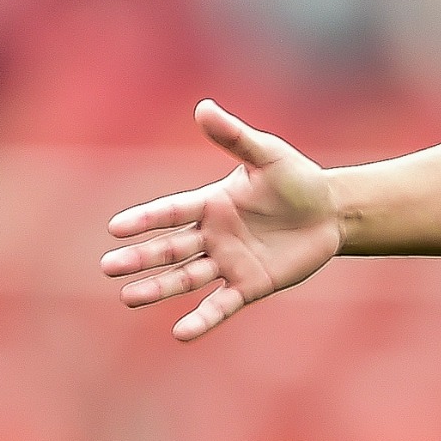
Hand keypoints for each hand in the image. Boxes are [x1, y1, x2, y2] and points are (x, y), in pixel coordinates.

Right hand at [100, 100, 340, 340]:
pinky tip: (182, 333)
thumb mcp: (269, 155)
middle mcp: (213, 235)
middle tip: (108, 267)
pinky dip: (203, 319)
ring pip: (186, 277)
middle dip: (140, 258)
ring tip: (128, 298)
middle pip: (170, 248)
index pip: (171, 211)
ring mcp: (229, 262)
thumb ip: (236, 137)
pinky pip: (222, 304)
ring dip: (158, 288)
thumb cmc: (298, 180)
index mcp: (211, 203)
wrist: (332, 213)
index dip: (145, 220)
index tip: (115, 227)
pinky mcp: (250, 285)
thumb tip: (204, 107)